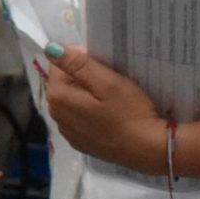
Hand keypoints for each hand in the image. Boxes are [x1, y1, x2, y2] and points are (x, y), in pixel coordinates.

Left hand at [40, 43, 167, 172]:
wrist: (149, 150)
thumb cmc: (130, 112)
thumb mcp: (107, 82)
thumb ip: (77, 64)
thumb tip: (50, 48)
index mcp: (57, 98)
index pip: (58, 65)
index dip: (79, 59)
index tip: (102, 65)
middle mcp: (56, 116)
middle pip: (63, 83)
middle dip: (82, 77)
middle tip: (109, 80)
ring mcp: (68, 132)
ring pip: (71, 101)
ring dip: (86, 94)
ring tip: (111, 97)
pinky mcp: (81, 143)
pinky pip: (79, 118)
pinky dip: (90, 111)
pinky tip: (108, 114)